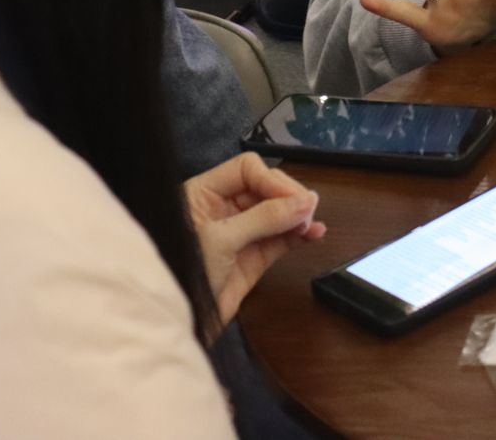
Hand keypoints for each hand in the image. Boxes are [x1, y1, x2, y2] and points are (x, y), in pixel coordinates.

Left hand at [184, 152, 326, 337]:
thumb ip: (264, 218)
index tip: (293, 199)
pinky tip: (314, 233)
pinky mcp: (254, 257)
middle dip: (288, 197)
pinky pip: (282, 238)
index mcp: (203, 194)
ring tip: (312, 224)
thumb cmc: (184, 275)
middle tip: (307, 212)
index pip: (246, 170)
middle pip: (265, 187)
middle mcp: (222, 208)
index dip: (271, 180)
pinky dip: (299, 234)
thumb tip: (306, 202)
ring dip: (298, 215)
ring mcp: (240, 233)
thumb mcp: (220, 240)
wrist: (180, 326)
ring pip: (278, 212)